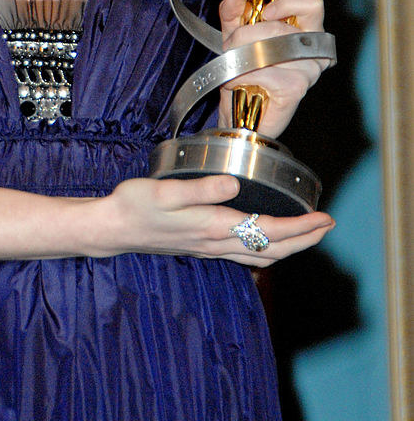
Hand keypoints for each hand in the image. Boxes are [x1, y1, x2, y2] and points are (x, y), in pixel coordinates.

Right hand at [101, 173, 333, 266]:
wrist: (113, 228)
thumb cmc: (136, 204)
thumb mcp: (166, 190)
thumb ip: (202, 188)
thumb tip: (234, 183)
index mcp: (213, 225)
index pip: (268, 231)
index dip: (300, 227)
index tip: (323, 218)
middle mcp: (216, 242)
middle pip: (272, 249)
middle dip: (304, 239)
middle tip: (327, 225)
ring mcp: (210, 248)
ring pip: (261, 256)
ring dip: (289, 246)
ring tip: (306, 232)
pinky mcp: (203, 247)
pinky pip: (245, 255)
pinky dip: (267, 249)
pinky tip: (267, 238)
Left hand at [217, 0, 329, 137]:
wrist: (240, 113)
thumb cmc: (245, 73)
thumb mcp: (235, 35)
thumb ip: (233, 13)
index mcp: (305, 32)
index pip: (313, 5)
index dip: (288, 3)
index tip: (264, 12)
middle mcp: (312, 51)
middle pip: (278, 26)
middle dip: (244, 35)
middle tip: (230, 47)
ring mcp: (308, 71)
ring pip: (268, 48)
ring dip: (240, 56)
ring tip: (233, 65)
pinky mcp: (296, 89)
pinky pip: (263, 71)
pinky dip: (241, 74)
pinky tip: (235, 81)